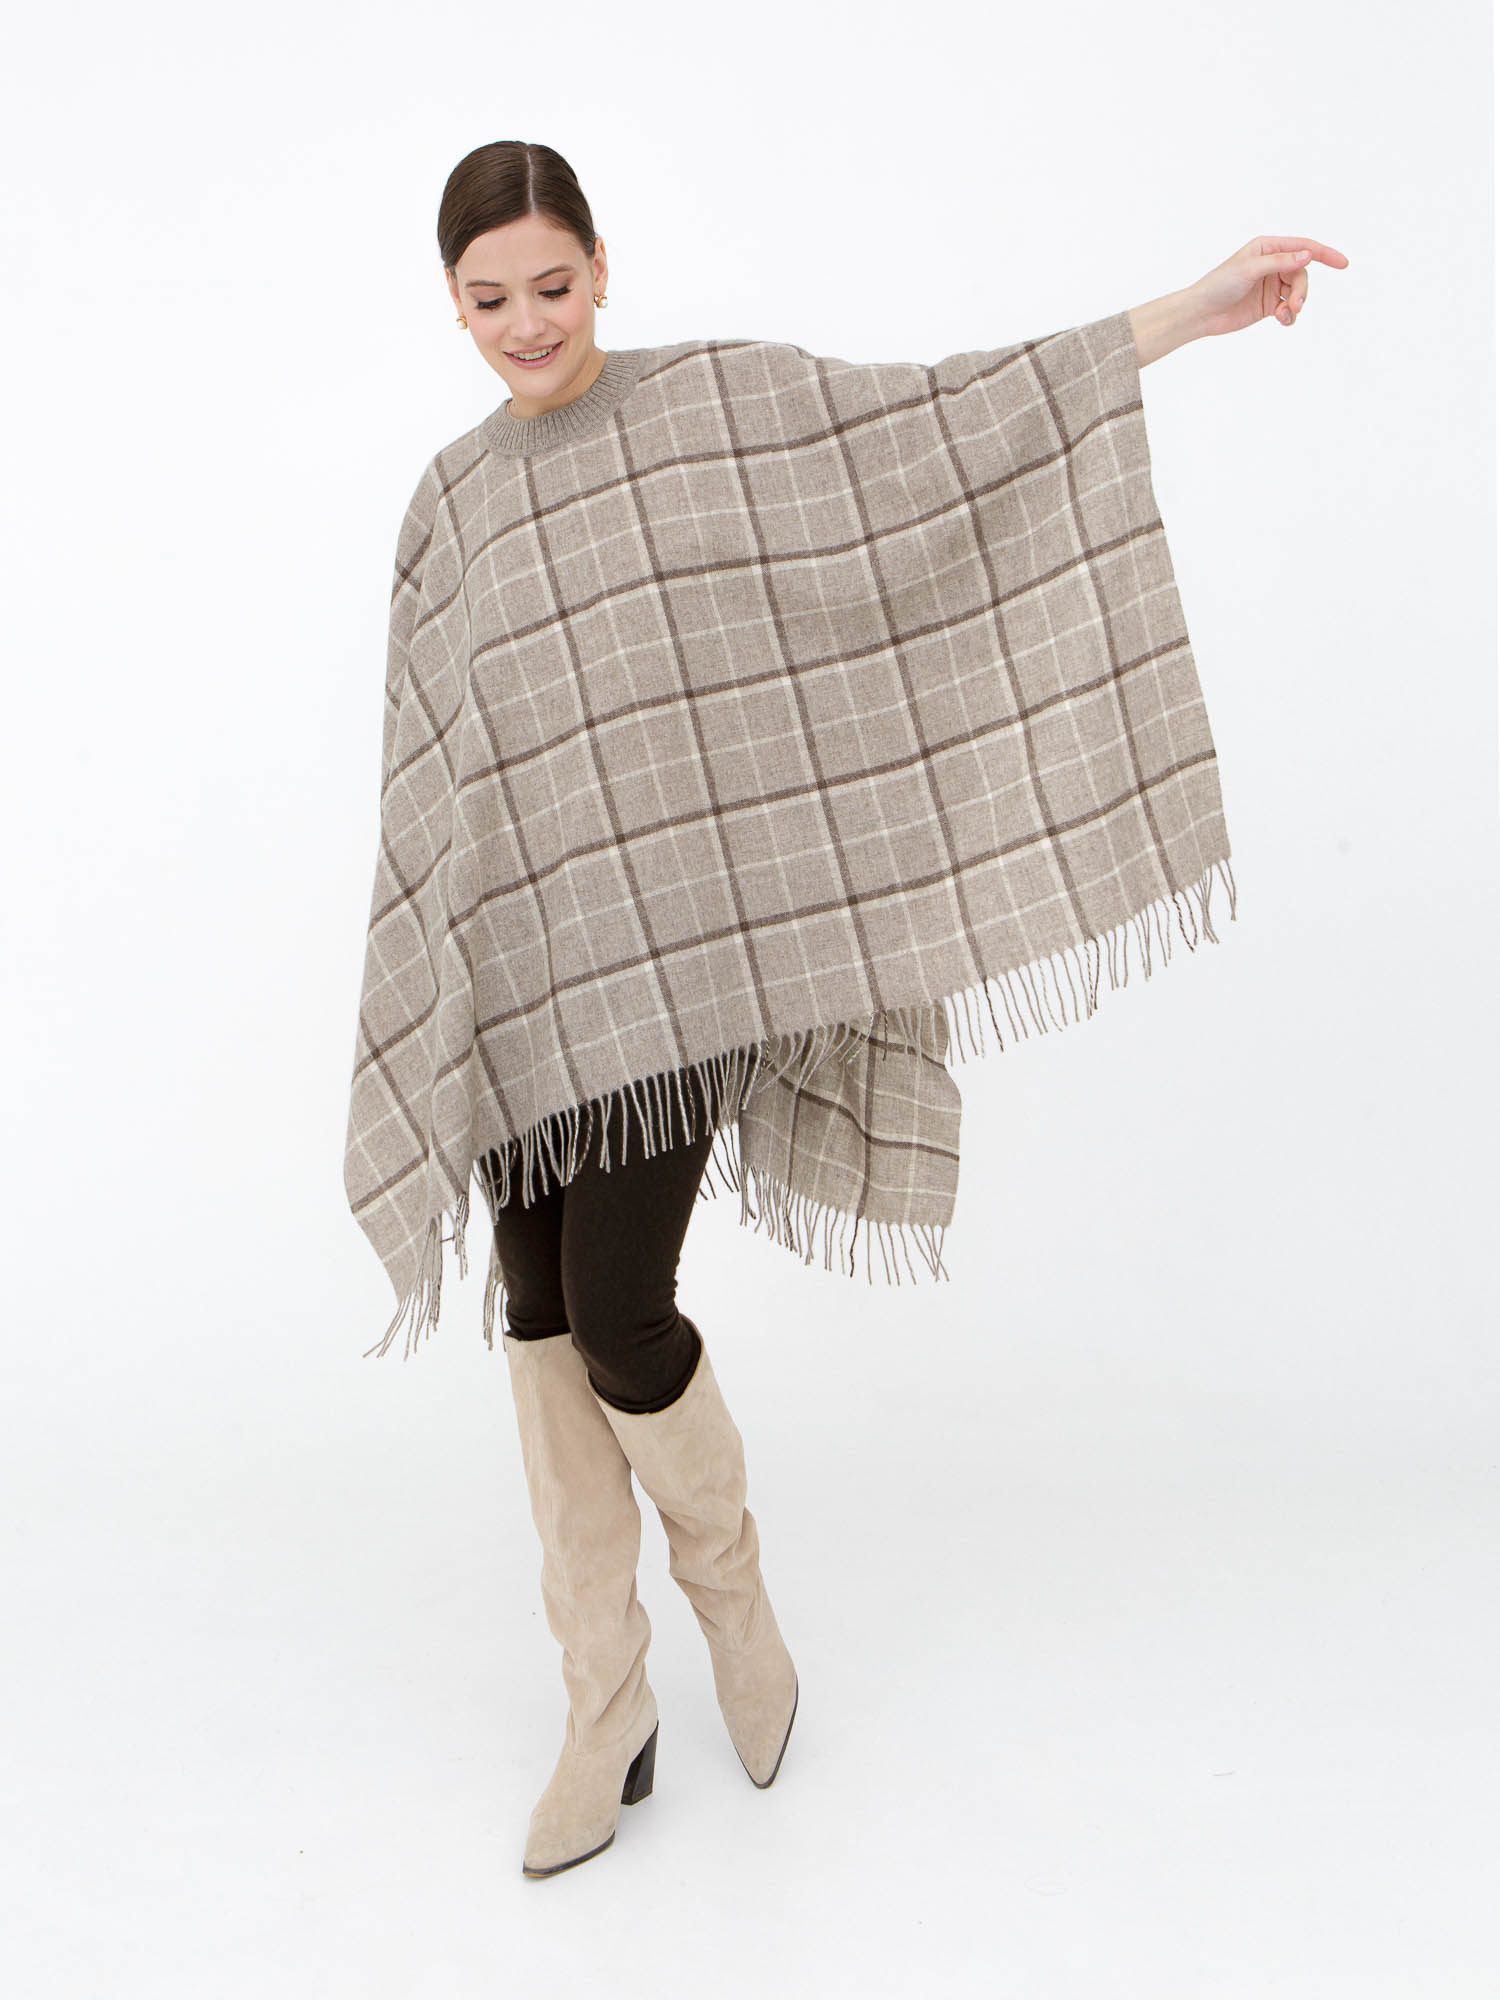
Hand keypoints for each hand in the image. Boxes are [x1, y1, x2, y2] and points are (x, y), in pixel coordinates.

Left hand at [1185, 234, 1348, 336]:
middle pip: (1302, 274)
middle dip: (1301, 290)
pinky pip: (1289, 309)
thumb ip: (1280, 262)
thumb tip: (1308, 254)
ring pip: (1297, 292)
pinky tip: (1282, 321)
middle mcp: (1272, 264)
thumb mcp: (1250, 269)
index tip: (1343, 263)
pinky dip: (1289, 316)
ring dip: (1296, 305)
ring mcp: (1272, 285)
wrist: (1201, 313)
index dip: (1325, 254)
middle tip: (1295, 306)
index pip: (1303, 247)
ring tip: (1284, 316)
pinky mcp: (1269, 305)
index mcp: (1268, 247)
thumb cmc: (1219, 285)